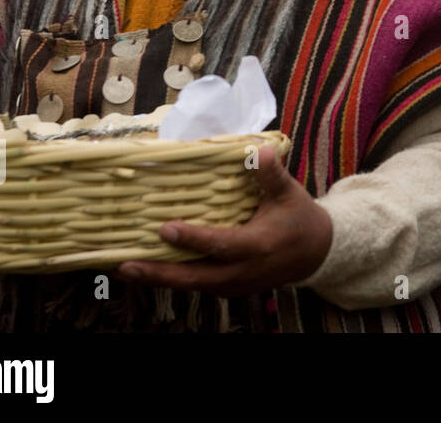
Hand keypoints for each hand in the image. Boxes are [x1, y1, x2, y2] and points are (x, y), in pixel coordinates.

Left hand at [117, 146, 332, 295]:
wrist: (316, 252)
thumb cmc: (299, 218)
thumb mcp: (289, 193)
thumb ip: (272, 174)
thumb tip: (260, 150)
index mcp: (258, 246)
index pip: (221, 245)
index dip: (193, 239)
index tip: (165, 227)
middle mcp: (243, 272)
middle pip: (196, 277)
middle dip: (159, 273)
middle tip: (125, 265)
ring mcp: (235, 285)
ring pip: (191, 286)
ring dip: (158, 279)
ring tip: (125, 269)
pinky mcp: (229, 289)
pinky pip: (196, 286)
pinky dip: (171, 280)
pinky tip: (149, 270)